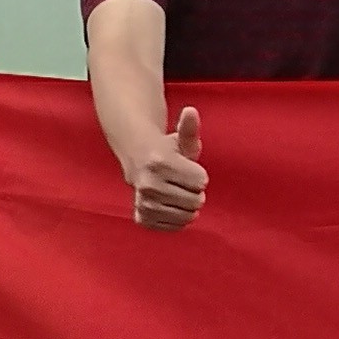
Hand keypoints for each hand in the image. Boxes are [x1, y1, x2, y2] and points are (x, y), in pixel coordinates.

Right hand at [127, 107, 206, 229]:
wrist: (137, 160)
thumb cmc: (166, 149)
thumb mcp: (181, 139)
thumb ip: (190, 128)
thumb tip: (191, 111)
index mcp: (160, 162)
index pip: (201, 182)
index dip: (199, 175)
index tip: (187, 169)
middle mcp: (148, 184)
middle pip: (195, 201)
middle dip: (194, 192)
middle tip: (182, 182)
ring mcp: (143, 202)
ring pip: (186, 216)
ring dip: (187, 206)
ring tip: (176, 193)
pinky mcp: (141, 217)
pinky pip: (173, 227)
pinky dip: (177, 219)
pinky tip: (169, 205)